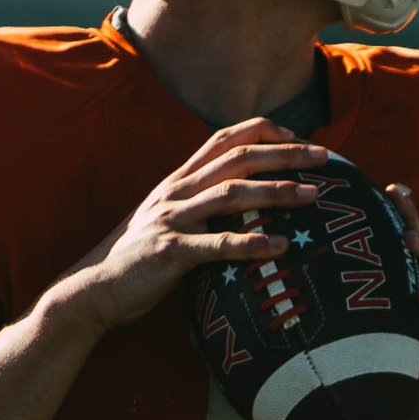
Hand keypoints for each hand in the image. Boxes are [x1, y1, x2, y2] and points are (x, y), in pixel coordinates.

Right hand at [48, 121, 323, 339]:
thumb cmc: (138, 257)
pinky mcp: (170, 252)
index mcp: (178, 180)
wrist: (93, 288)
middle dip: (285, 154)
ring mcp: (172, 219)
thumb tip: (243, 206)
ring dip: (276, 191)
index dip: (261, 132)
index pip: (223, 138)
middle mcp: (176, 191)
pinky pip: (216, 245)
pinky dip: (250, 244)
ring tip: (313, 196)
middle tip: (326, 157)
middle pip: (238, 159)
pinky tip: (279, 247)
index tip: (296, 137)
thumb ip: (200, 206)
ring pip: (232, 194)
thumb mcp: (168, 220)